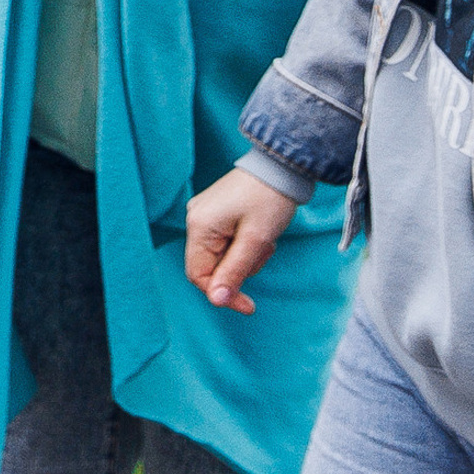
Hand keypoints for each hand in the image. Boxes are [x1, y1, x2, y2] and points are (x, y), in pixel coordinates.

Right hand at [182, 165, 299, 312]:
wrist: (278, 168)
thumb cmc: (268, 202)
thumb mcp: (255, 241)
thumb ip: (234, 272)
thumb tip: (217, 301)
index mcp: (200, 226)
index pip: (199, 275)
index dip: (223, 295)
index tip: (250, 306)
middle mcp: (195, 219)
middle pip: (211, 266)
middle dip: (240, 269)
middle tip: (263, 252)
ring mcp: (204, 214)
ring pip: (221, 256)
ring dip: (245, 257)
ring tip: (264, 239)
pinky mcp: (215, 213)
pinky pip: (225, 243)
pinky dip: (243, 246)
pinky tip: (258, 232)